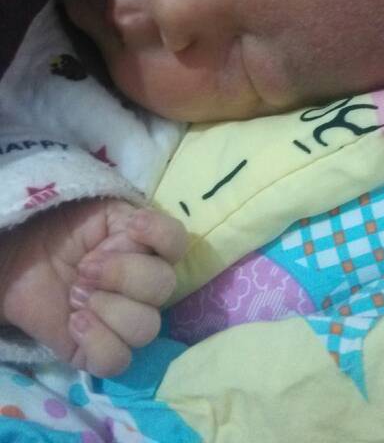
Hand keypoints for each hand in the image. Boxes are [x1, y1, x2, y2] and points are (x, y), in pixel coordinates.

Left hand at [0, 199, 185, 376]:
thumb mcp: (96, 208)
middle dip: (122, 274)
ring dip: (109, 308)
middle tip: (85, 268)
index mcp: (147, 247)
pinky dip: (97, 340)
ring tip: (76, 295)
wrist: (19, 256)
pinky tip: (74, 321)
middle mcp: (145, 286)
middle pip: (164, 287)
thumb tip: (141, 231)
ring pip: (146, 328)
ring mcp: (124, 321)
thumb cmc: (60, 228)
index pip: (178, 243)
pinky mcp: (99, 351)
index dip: (162, 235)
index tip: (131, 226)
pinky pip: (118, 360)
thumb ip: (125, 215)